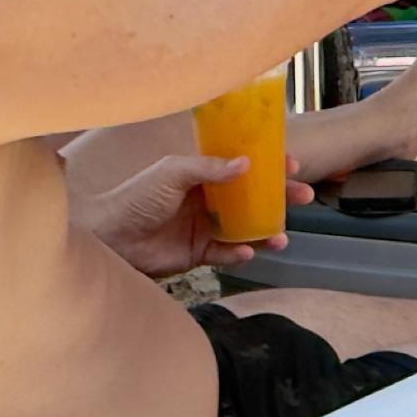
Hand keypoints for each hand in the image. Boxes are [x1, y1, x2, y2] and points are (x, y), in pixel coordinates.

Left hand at [83, 153, 313, 276]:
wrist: (112, 238)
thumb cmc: (137, 198)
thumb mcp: (172, 172)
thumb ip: (208, 168)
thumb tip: (245, 163)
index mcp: (201, 174)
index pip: (241, 165)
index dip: (267, 164)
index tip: (292, 163)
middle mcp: (207, 198)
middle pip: (252, 196)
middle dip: (279, 197)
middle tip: (303, 196)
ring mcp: (205, 226)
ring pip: (245, 228)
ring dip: (266, 231)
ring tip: (281, 237)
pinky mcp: (199, 253)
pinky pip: (226, 254)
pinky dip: (239, 254)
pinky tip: (245, 252)